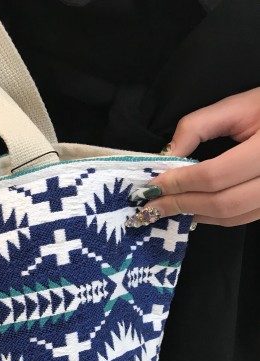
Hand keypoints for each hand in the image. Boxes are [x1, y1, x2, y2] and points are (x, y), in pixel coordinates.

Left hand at [128, 87, 259, 226]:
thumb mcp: (239, 106)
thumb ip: (198, 126)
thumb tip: (166, 155)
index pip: (216, 175)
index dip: (181, 182)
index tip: (154, 184)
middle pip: (223, 202)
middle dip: (182, 204)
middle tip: (152, 205)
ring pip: (233, 216)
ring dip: (196, 214)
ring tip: (169, 208)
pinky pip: (243, 218)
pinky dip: (214, 217)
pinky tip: (195, 208)